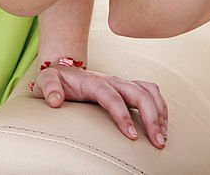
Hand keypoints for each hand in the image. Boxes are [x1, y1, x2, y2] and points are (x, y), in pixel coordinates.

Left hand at [31, 63, 167, 147]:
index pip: (113, 97)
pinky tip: (162, 125)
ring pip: (149, 92)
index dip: (123, 116)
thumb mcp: (46, 80)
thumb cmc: (56, 79)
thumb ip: (49, 88)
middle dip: (152, 118)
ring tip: (163, 136)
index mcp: (94, 82)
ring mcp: (123, 83)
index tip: (132, 136)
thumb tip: (55, 101)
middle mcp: (113, 81)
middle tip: (157, 142)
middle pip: (140, 94)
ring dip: (160, 112)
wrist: (65, 68)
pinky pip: (151, 93)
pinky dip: (160, 107)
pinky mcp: (128, 87)